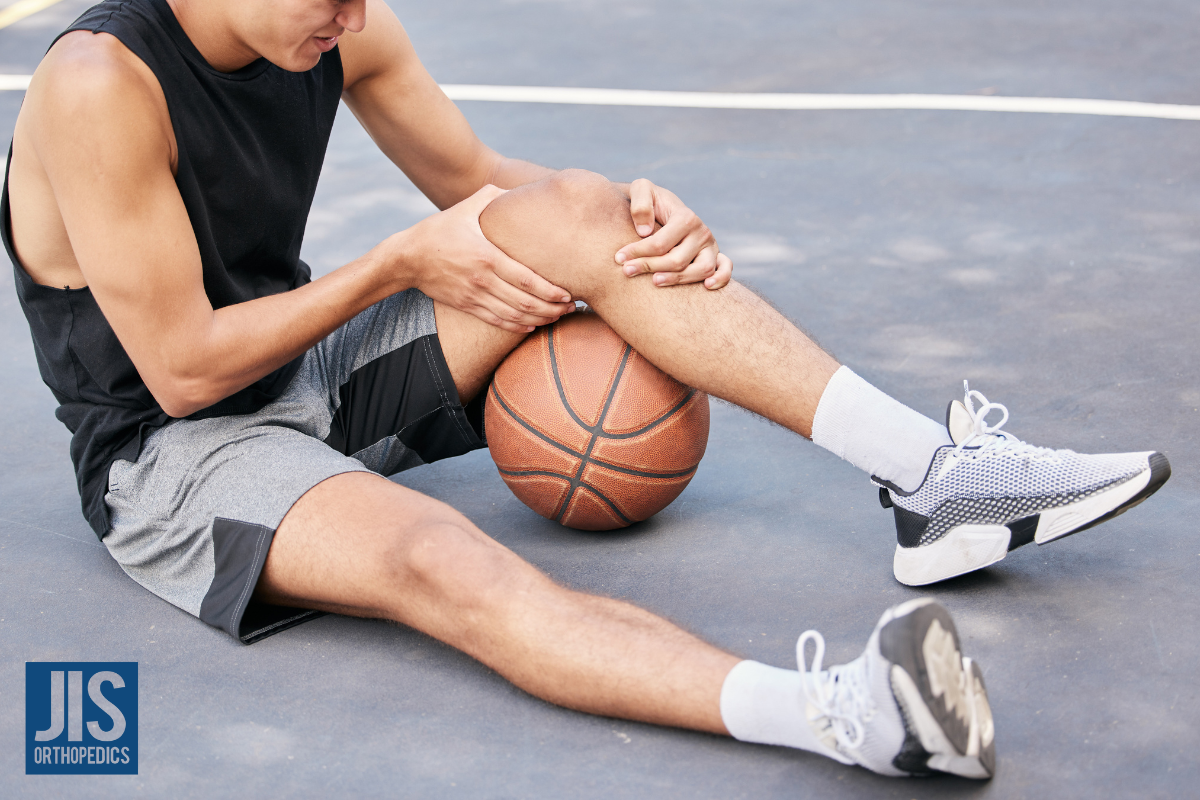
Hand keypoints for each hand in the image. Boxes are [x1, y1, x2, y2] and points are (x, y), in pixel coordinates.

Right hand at [400, 185, 574, 331]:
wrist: (407, 258)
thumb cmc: (440, 229)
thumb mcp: (467, 206)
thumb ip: (495, 195)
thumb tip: (522, 188)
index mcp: (487, 256)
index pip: (526, 279)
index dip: (550, 291)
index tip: (569, 294)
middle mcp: (482, 280)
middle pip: (525, 302)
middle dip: (552, 308)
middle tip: (572, 309)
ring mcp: (474, 296)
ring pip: (514, 316)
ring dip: (539, 319)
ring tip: (558, 317)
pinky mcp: (467, 306)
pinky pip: (497, 321)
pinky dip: (517, 326)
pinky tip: (532, 325)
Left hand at [614, 178, 732, 289]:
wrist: (663, 208)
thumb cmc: (650, 201)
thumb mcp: (641, 190)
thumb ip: (640, 203)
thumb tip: (644, 231)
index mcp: (686, 217)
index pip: (660, 243)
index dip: (637, 252)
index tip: (618, 258)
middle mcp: (702, 232)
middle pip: (677, 260)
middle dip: (649, 267)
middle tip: (626, 271)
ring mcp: (710, 246)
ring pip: (700, 270)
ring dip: (678, 279)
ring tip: (654, 282)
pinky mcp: (715, 256)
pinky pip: (725, 269)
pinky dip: (720, 278)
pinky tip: (706, 287)